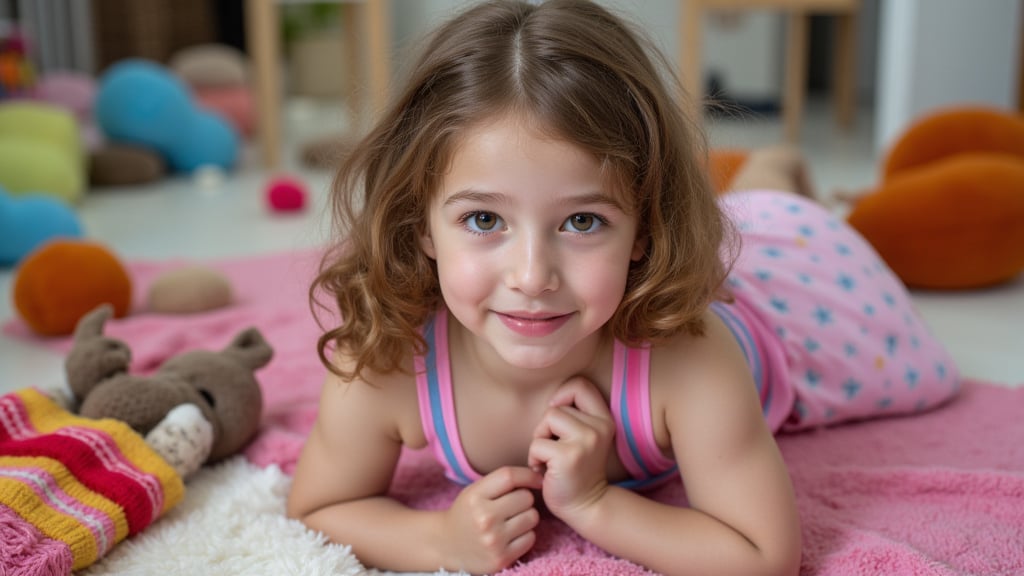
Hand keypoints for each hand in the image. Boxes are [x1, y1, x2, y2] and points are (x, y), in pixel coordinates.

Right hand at [442, 466, 542, 572]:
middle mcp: (484, 518)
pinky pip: (531, 538)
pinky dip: (525, 535)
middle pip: (526, 497)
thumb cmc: (466, 513)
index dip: (528, 475)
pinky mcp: (502, 558)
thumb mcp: (474, 491)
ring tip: (512, 520)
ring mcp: (493, 540)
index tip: (536, 479)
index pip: (509, 476)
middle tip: (513, 505)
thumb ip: (500, 481)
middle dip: (524, 499)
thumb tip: (538, 475)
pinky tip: (511, 536)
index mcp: (475, 497)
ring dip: (527, 517)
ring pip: (532, 517)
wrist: (446, 546)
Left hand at [528, 377, 614, 522]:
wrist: (587, 506)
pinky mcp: (569, 456)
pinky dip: (534, 458)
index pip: (580, 385)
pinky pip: (538, 443)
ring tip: (549, 459)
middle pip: (557, 405)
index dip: (562, 395)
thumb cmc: (576, 470)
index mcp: (605, 419)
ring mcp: (586, 441)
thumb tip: (552, 400)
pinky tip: (545, 471)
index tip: (557, 420)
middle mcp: (600, 427)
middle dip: (546, 427)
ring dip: (540, 440)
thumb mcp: (584, 437)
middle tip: (554, 449)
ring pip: (548, 419)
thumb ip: (575, 415)